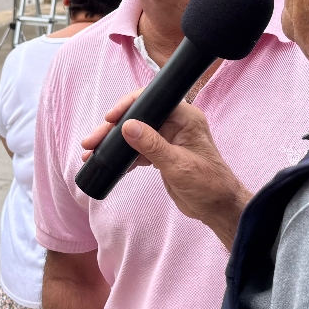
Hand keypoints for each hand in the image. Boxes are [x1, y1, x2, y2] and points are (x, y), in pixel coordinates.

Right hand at [80, 91, 251, 248]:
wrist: (217, 208)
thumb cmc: (208, 184)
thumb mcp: (177, 165)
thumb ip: (152, 146)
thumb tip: (128, 127)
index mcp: (185, 117)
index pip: (151, 101)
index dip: (128, 106)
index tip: (110, 118)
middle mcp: (175, 123)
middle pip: (137, 118)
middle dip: (112, 129)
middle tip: (91, 142)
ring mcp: (167, 138)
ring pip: (134, 134)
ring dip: (113, 144)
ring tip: (91, 153)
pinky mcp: (161, 154)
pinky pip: (137, 149)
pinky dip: (122, 156)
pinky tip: (107, 164)